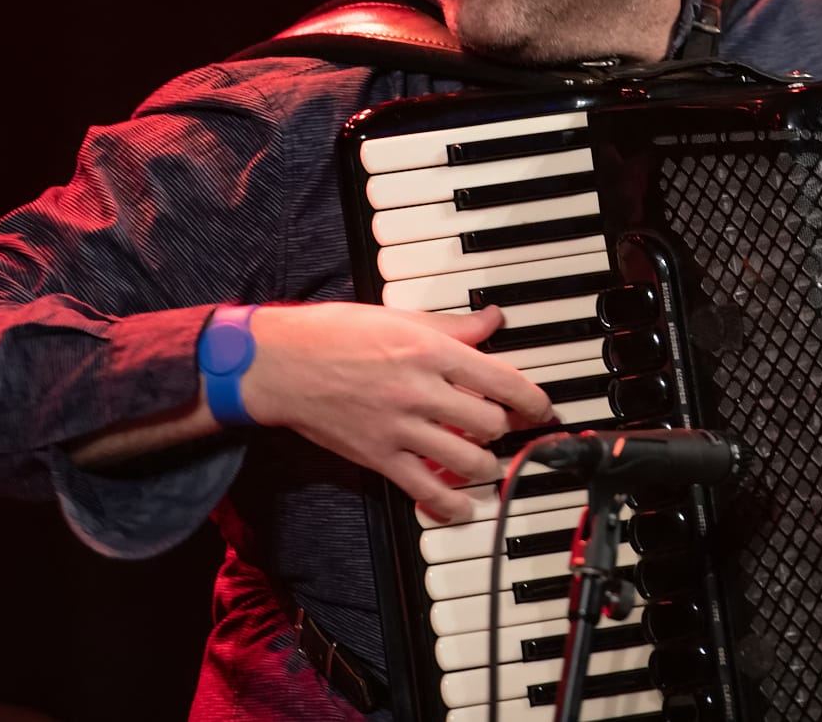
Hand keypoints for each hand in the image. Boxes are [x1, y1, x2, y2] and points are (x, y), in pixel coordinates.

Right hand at [242, 302, 554, 520]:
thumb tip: (493, 320)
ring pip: (468, 461)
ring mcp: (399, 427)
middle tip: (508, 430)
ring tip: (487, 462)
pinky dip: (451, 504)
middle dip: (507, 430)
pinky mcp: (378, 456)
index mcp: (430, 351)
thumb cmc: (333, 333)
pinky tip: (461, 504)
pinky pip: (426, 490)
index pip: (503, 381)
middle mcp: (420, 390)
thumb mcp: (399, 317)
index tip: (542, 410)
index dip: (534, 401)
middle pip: (491, 424)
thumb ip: (452, 327)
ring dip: (486, 466)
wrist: (279, 364)